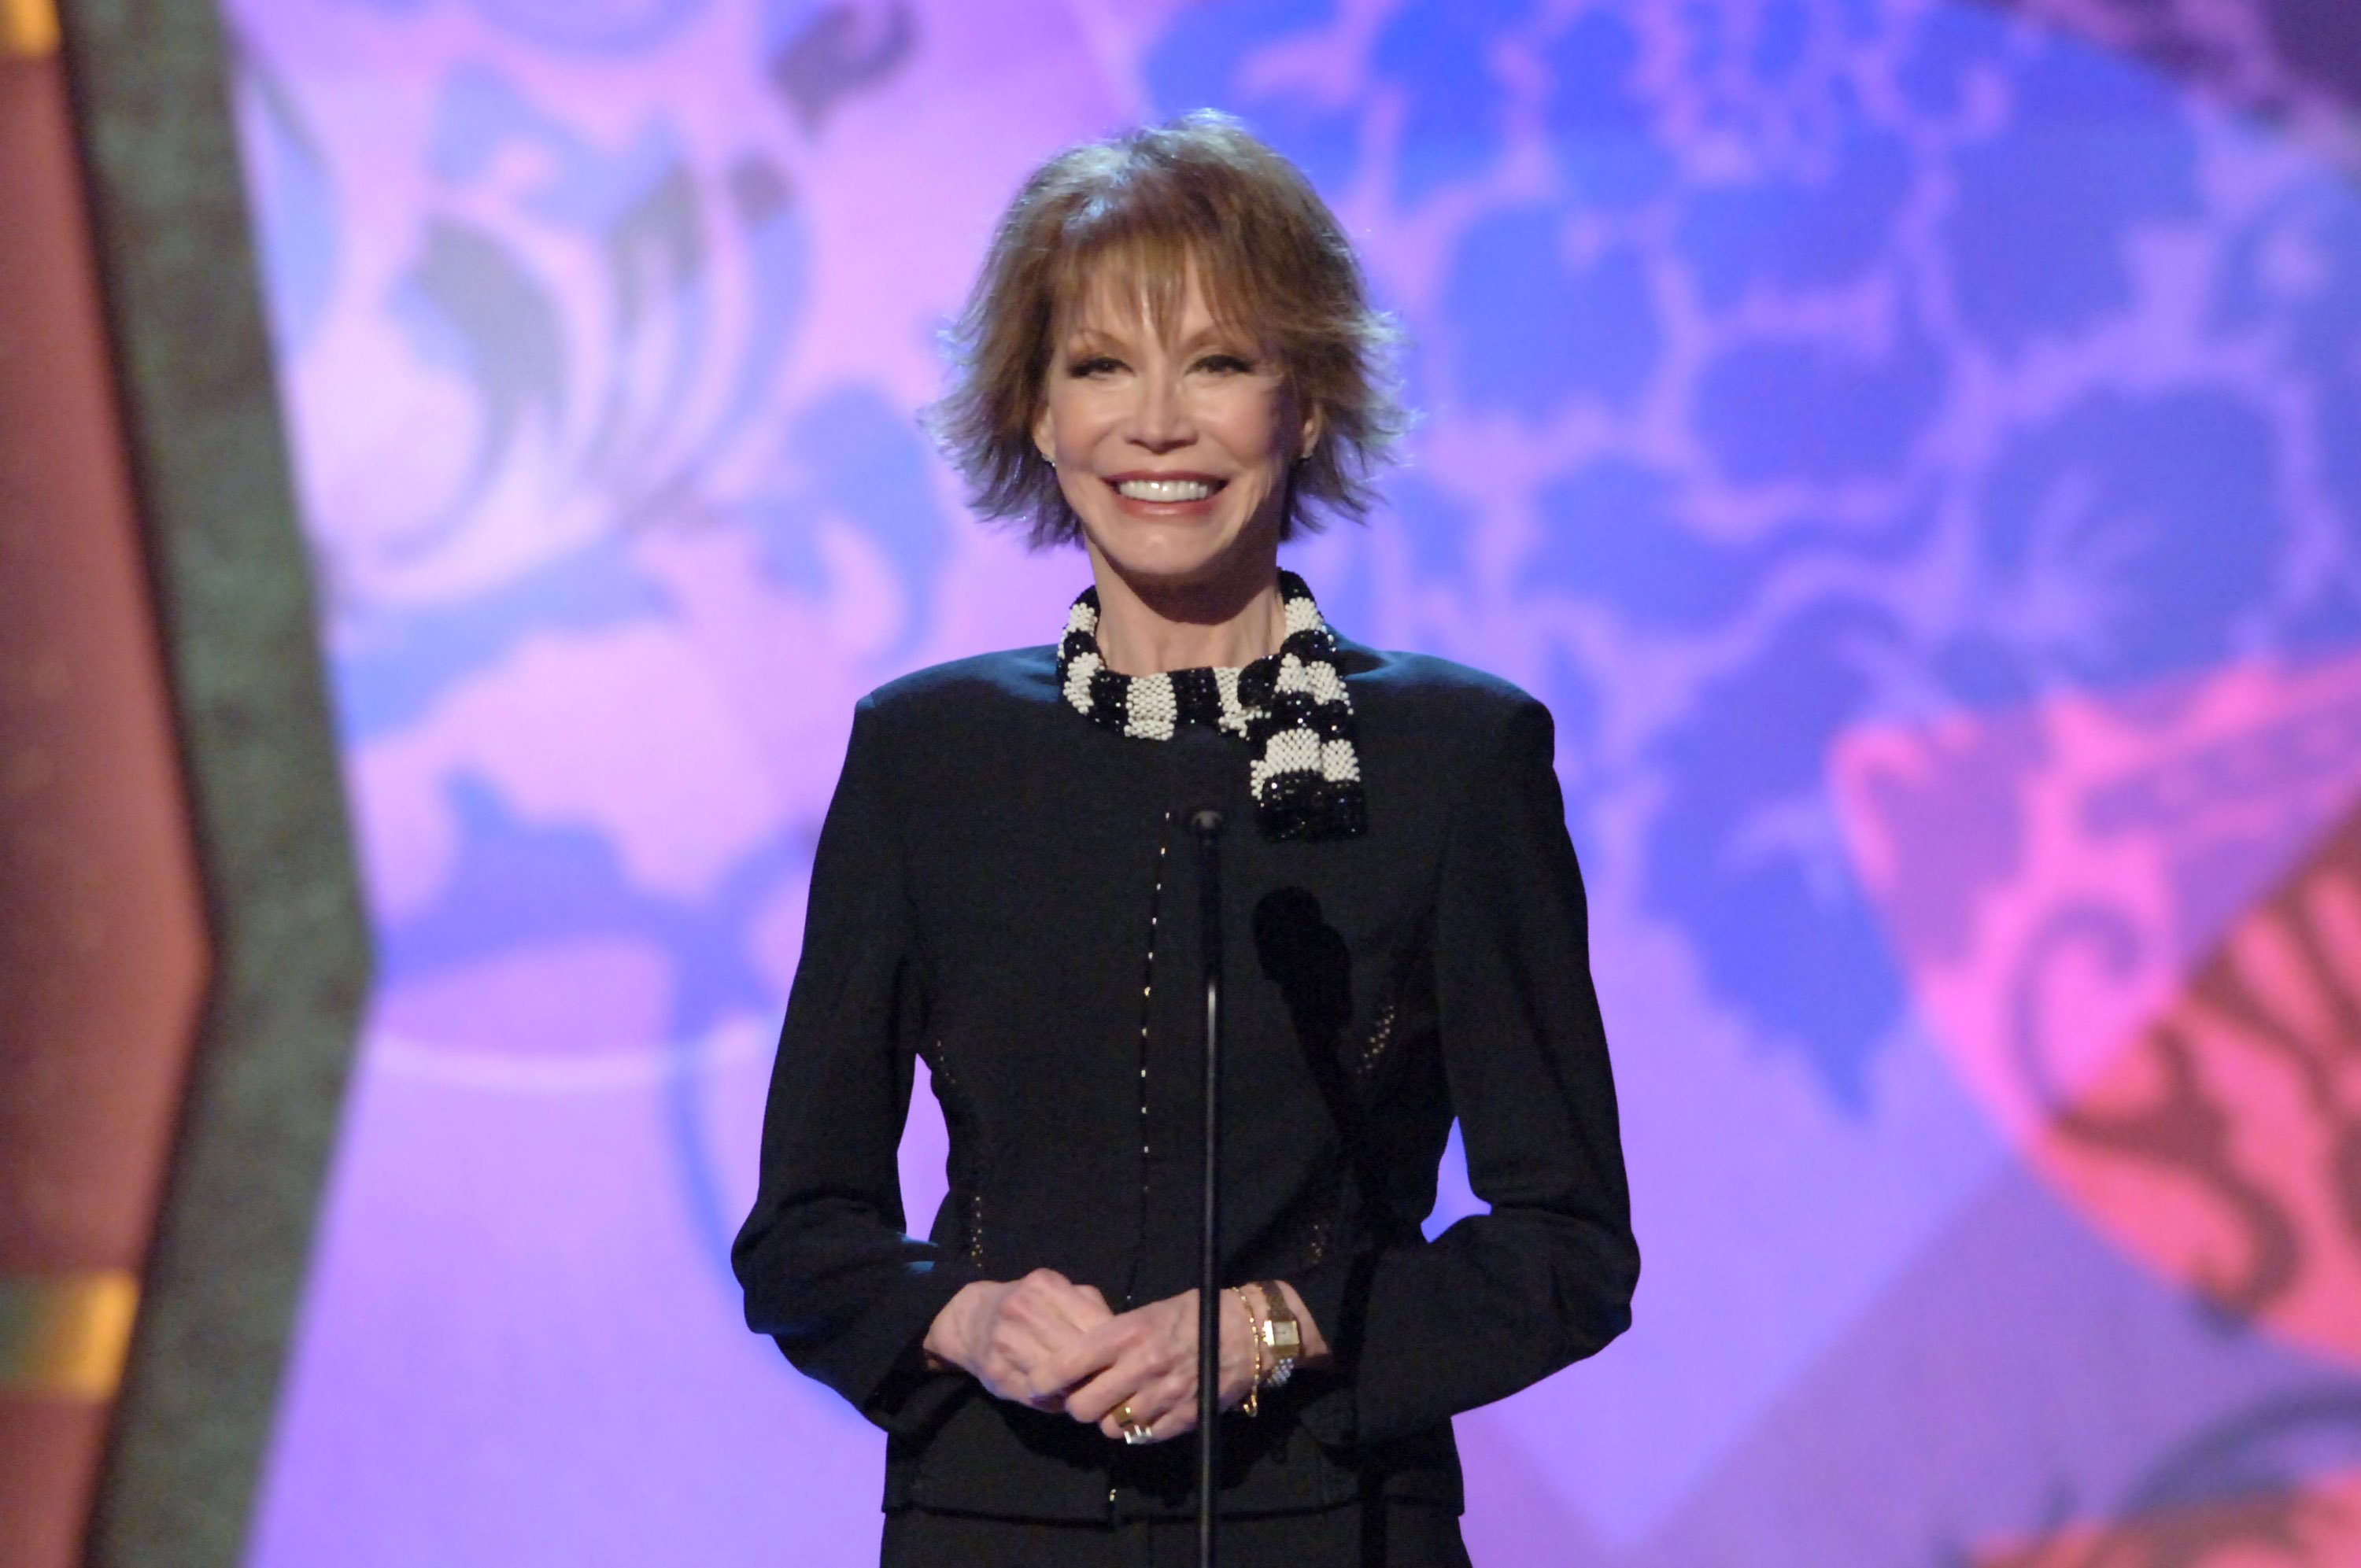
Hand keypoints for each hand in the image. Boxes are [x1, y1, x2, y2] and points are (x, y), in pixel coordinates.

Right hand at [922, 1270, 1111, 1409]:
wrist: (971, 1320)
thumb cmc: (1028, 1308)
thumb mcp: (1059, 1294)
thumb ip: (1091, 1310)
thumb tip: (1123, 1348)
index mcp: (1045, 1286)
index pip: (1095, 1326)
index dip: (1113, 1350)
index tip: (1124, 1362)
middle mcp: (1022, 1311)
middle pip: (1077, 1354)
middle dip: (1096, 1372)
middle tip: (1110, 1383)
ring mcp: (1006, 1343)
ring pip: (1058, 1379)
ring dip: (1077, 1390)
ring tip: (1087, 1391)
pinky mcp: (996, 1375)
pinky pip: (1038, 1397)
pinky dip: (1055, 1401)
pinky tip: (1060, 1396)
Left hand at [1052, 1288, 1258, 1443]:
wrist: (1246, 1333)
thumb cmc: (1189, 1316)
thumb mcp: (1146, 1313)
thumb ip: (1111, 1338)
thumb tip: (1074, 1363)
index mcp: (1129, 1332)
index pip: (1069, 1363)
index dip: (1044, 1379)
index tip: (1035, 1384)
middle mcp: (1143, 1365)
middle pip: (1084, 1406)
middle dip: (1078, 1405)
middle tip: (1084, 1396)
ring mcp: (1164, 1395)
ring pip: (1111, 1427)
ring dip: (1110, 1419)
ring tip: (1119, 1402)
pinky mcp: (1183, 1417)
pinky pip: (1142, 1437)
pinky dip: (1137, 1429)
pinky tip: (1144, 1411)